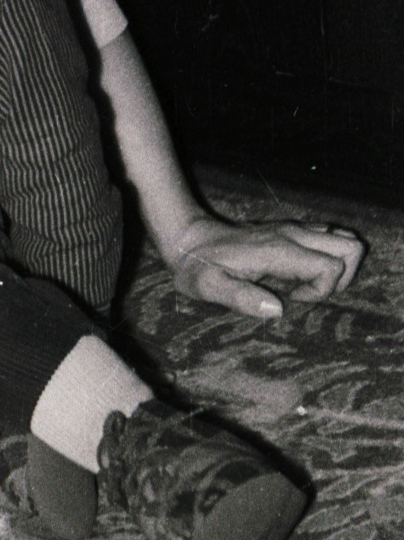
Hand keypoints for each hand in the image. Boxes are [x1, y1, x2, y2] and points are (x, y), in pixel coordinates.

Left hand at [167, 214, 364, 318]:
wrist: (188, 238)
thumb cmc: (198, 267)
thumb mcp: (209, 288)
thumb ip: (240, 298)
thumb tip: (277, 310)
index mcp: (279, 250)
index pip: (332, 266)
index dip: (322, 291)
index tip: (293, 299)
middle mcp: (292, 234)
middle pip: (351, 246)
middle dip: (342, 278)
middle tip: (309, 293)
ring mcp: (293, 229)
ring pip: (344, 240)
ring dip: (337, 268)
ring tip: (305, 285)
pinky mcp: (290, 231)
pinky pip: (327, 240)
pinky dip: (326, 260)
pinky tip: (297, 275)